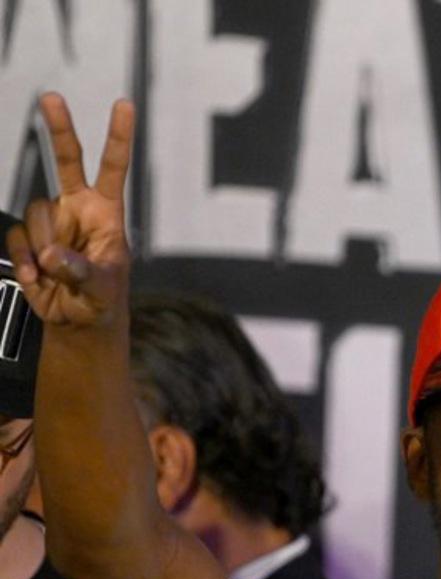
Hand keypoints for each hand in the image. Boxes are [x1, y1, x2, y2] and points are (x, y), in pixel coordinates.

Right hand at [3, 93, 134, 327]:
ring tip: (57, 271)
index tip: (124, 105)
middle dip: (59, 128)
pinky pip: (17, 236)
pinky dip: (25, 259)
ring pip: (36, 210)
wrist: (77, 321)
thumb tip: (52, 254)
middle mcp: (77, 209)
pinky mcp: (28, 237)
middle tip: (51, 97)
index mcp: (107, 214)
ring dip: (43, 244)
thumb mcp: (102, 290)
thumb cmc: (102, 300)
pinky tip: (39, 277)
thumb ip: (81, 271)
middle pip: (66, 160)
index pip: (114, 169)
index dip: (118, 137)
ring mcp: (51, 221)